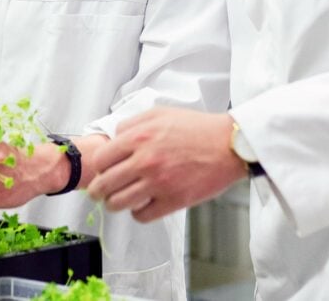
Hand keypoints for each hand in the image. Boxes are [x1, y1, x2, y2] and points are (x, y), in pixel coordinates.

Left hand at [86, 108, 247, 222]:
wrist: (229, 145)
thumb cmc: (197, 128)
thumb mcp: (160, 114)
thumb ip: (132, 124)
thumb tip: (114, 138)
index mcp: (139, 137)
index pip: (101, 159)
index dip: (98, 167)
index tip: (101, 171)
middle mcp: (145, 160)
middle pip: (104, 184)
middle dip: (99, 190)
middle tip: (100, 192)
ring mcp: (158, 183)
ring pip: (118, 203)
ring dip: (114, 204)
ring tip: (119, 201)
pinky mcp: (173, 201)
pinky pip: (141, 215)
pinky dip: (138, 212)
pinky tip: (143, 204)